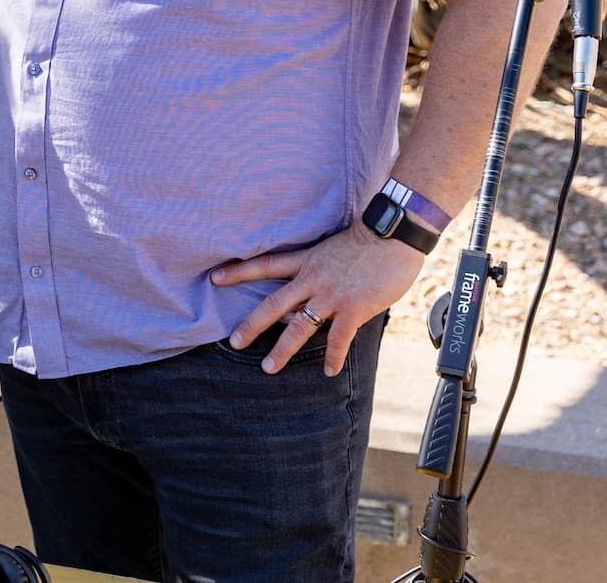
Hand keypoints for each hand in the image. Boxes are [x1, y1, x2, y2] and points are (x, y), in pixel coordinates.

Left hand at [210, 223, 426, 376]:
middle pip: (272, 304)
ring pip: (298, 327)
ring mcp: (331, 295)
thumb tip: (308, 290)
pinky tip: (328, 371)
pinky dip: (332, 357)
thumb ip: (317, 269)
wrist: (392, 235)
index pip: (264, 264)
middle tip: (234, 341)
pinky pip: (337, 339)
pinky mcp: (353, 308)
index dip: (238, 271)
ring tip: (269, 368)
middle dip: (251, 324)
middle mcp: (311, 279)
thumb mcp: (330, 250)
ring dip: (282, 350)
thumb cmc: (367, 241)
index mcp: (305, 261)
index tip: (214, 278)